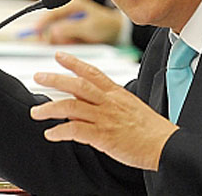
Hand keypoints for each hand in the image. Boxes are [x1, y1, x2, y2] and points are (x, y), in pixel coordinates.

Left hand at [30, 52, 177, 169]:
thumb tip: (88, 103)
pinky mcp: (103, 136)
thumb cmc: (150, 128)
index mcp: (116, 93)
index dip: (73, 62)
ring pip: (71, 106)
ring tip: (36, 112)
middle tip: (39, 76)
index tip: (58, 56)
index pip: (92, 71)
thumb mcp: (130, 106)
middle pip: (77, 84)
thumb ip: (108, 102)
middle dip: (55, 78)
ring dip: (50, 108)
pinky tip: (51, 133)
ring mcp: (105, 118)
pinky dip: (60, 131)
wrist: (164, 144)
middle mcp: (108, 102)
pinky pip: (76, 130)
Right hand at [35, 0, 122, 43]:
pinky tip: (76, 41)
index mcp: (72, 3)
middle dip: (54, 34)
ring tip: (76, 40)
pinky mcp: (69, 27)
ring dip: (62, 39)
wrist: (116, 30)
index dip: (42, 22)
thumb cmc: (105, 25)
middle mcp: (67, 9)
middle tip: (63, 41)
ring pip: (54, 31)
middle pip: (50, 22)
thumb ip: (70, 28)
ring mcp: (68, 18)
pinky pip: (60, 36)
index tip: (36, 32)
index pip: (51, 11)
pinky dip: (66, 41)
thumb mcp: (88, 27)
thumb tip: (53, 32)